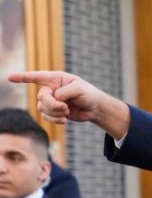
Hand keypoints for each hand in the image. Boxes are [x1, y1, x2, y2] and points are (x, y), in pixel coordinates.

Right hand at [7, 71, 129, 138]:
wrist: (95, 108)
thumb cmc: (89, 94)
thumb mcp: (79, 90)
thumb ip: (64, 92)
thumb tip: (53, 98)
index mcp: (55, 78)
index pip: (36, 77)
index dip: (22, 77)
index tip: (9, 78)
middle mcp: (50, 88)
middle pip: (41, 97)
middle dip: (52, 104)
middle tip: (65, 107)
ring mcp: (51, 100)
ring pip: (42, 108)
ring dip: (55, 112)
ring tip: (67, 112)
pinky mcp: (53, 111)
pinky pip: (46, 116)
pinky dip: (54, 119)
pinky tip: (64, 120)